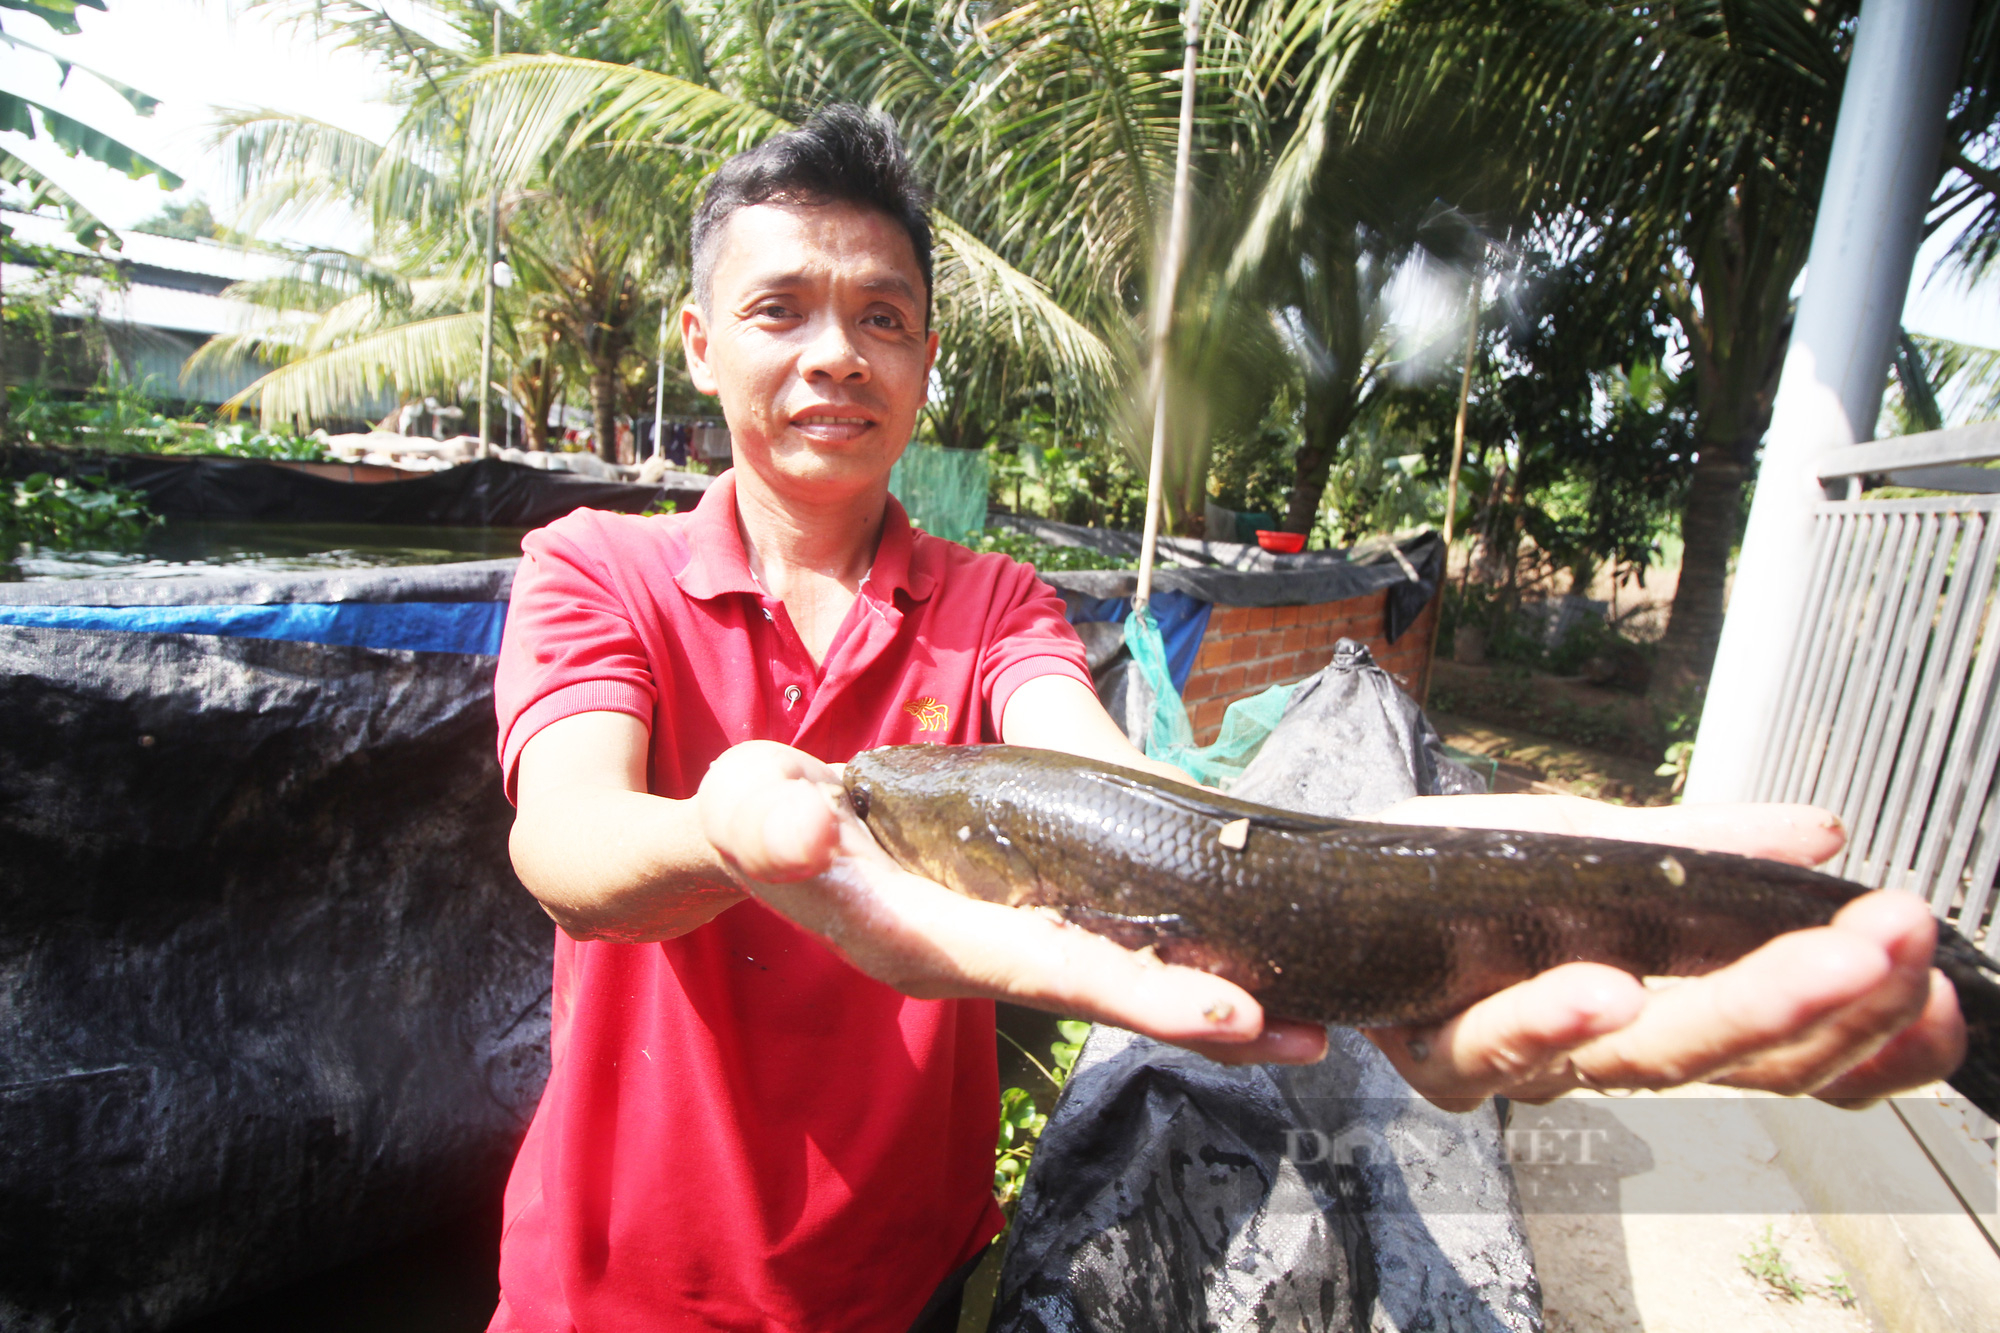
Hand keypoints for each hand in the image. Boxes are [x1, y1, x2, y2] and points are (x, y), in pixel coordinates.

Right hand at [695, 740, 1326, 1065]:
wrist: (754, 838)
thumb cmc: (750, 821)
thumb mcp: (745, 810)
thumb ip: (769, 822)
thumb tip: (812, 831)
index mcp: (921, 941)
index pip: (1043, 971)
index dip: (1136, 992)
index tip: (1229, 1014)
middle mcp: (971, 959)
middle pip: (1102, 991)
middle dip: (1202, 1016)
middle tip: (1315, 1034)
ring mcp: (997, 946)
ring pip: (1114, 978)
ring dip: (1204, 1002)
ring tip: (1315, 1021)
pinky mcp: (1014, 922)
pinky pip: (1106, 948)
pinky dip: (1173, 960)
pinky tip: (1241, 959)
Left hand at [1362, 795, 1966, 1109]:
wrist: (1325, 874)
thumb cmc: (1459, 869)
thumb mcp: (1593, 843)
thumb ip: (1703, 852)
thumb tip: (1820, 833)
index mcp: (1652, 1010)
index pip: (1782, 1046)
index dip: (1871, 1037)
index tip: (1943, 999)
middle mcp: (1592, 1054)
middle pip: (1724, 1053)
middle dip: (1822, 1003)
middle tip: (1892, 952)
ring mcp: (1515, 1055)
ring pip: (1632, 1058)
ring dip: (1724, 1010)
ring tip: (1801, 969)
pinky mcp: (1433, 1041)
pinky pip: (1495, 1044)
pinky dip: (1552, 1017)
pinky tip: (1603, 984)